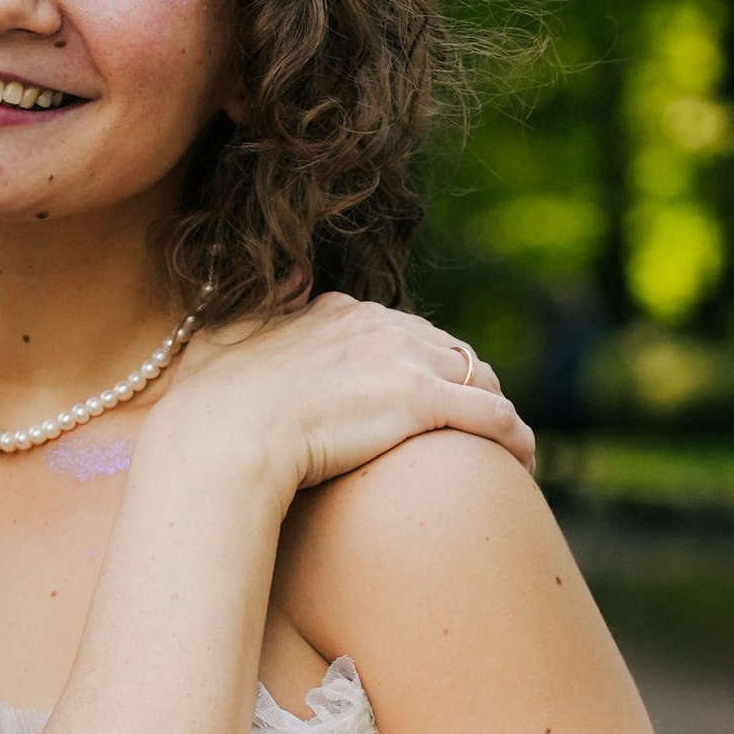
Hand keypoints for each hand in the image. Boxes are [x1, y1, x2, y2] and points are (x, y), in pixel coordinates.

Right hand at [155, 294, 532, 509]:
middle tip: (473, 425)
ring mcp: (402, 360)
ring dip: (494, 408)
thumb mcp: (223, 336)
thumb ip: (259, 305)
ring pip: (478, 376)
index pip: (402, 330)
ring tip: (504, 445)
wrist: (221, 440)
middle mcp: (377, 324)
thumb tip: (291, 273)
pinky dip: (514, 434)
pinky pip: (492, 414)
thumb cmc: (210, 405)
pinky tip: (522, 460)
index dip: (417, 362)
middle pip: (447, 349)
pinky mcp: (420, 401)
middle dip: (466, 384)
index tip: (421, 394)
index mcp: (339, 312)